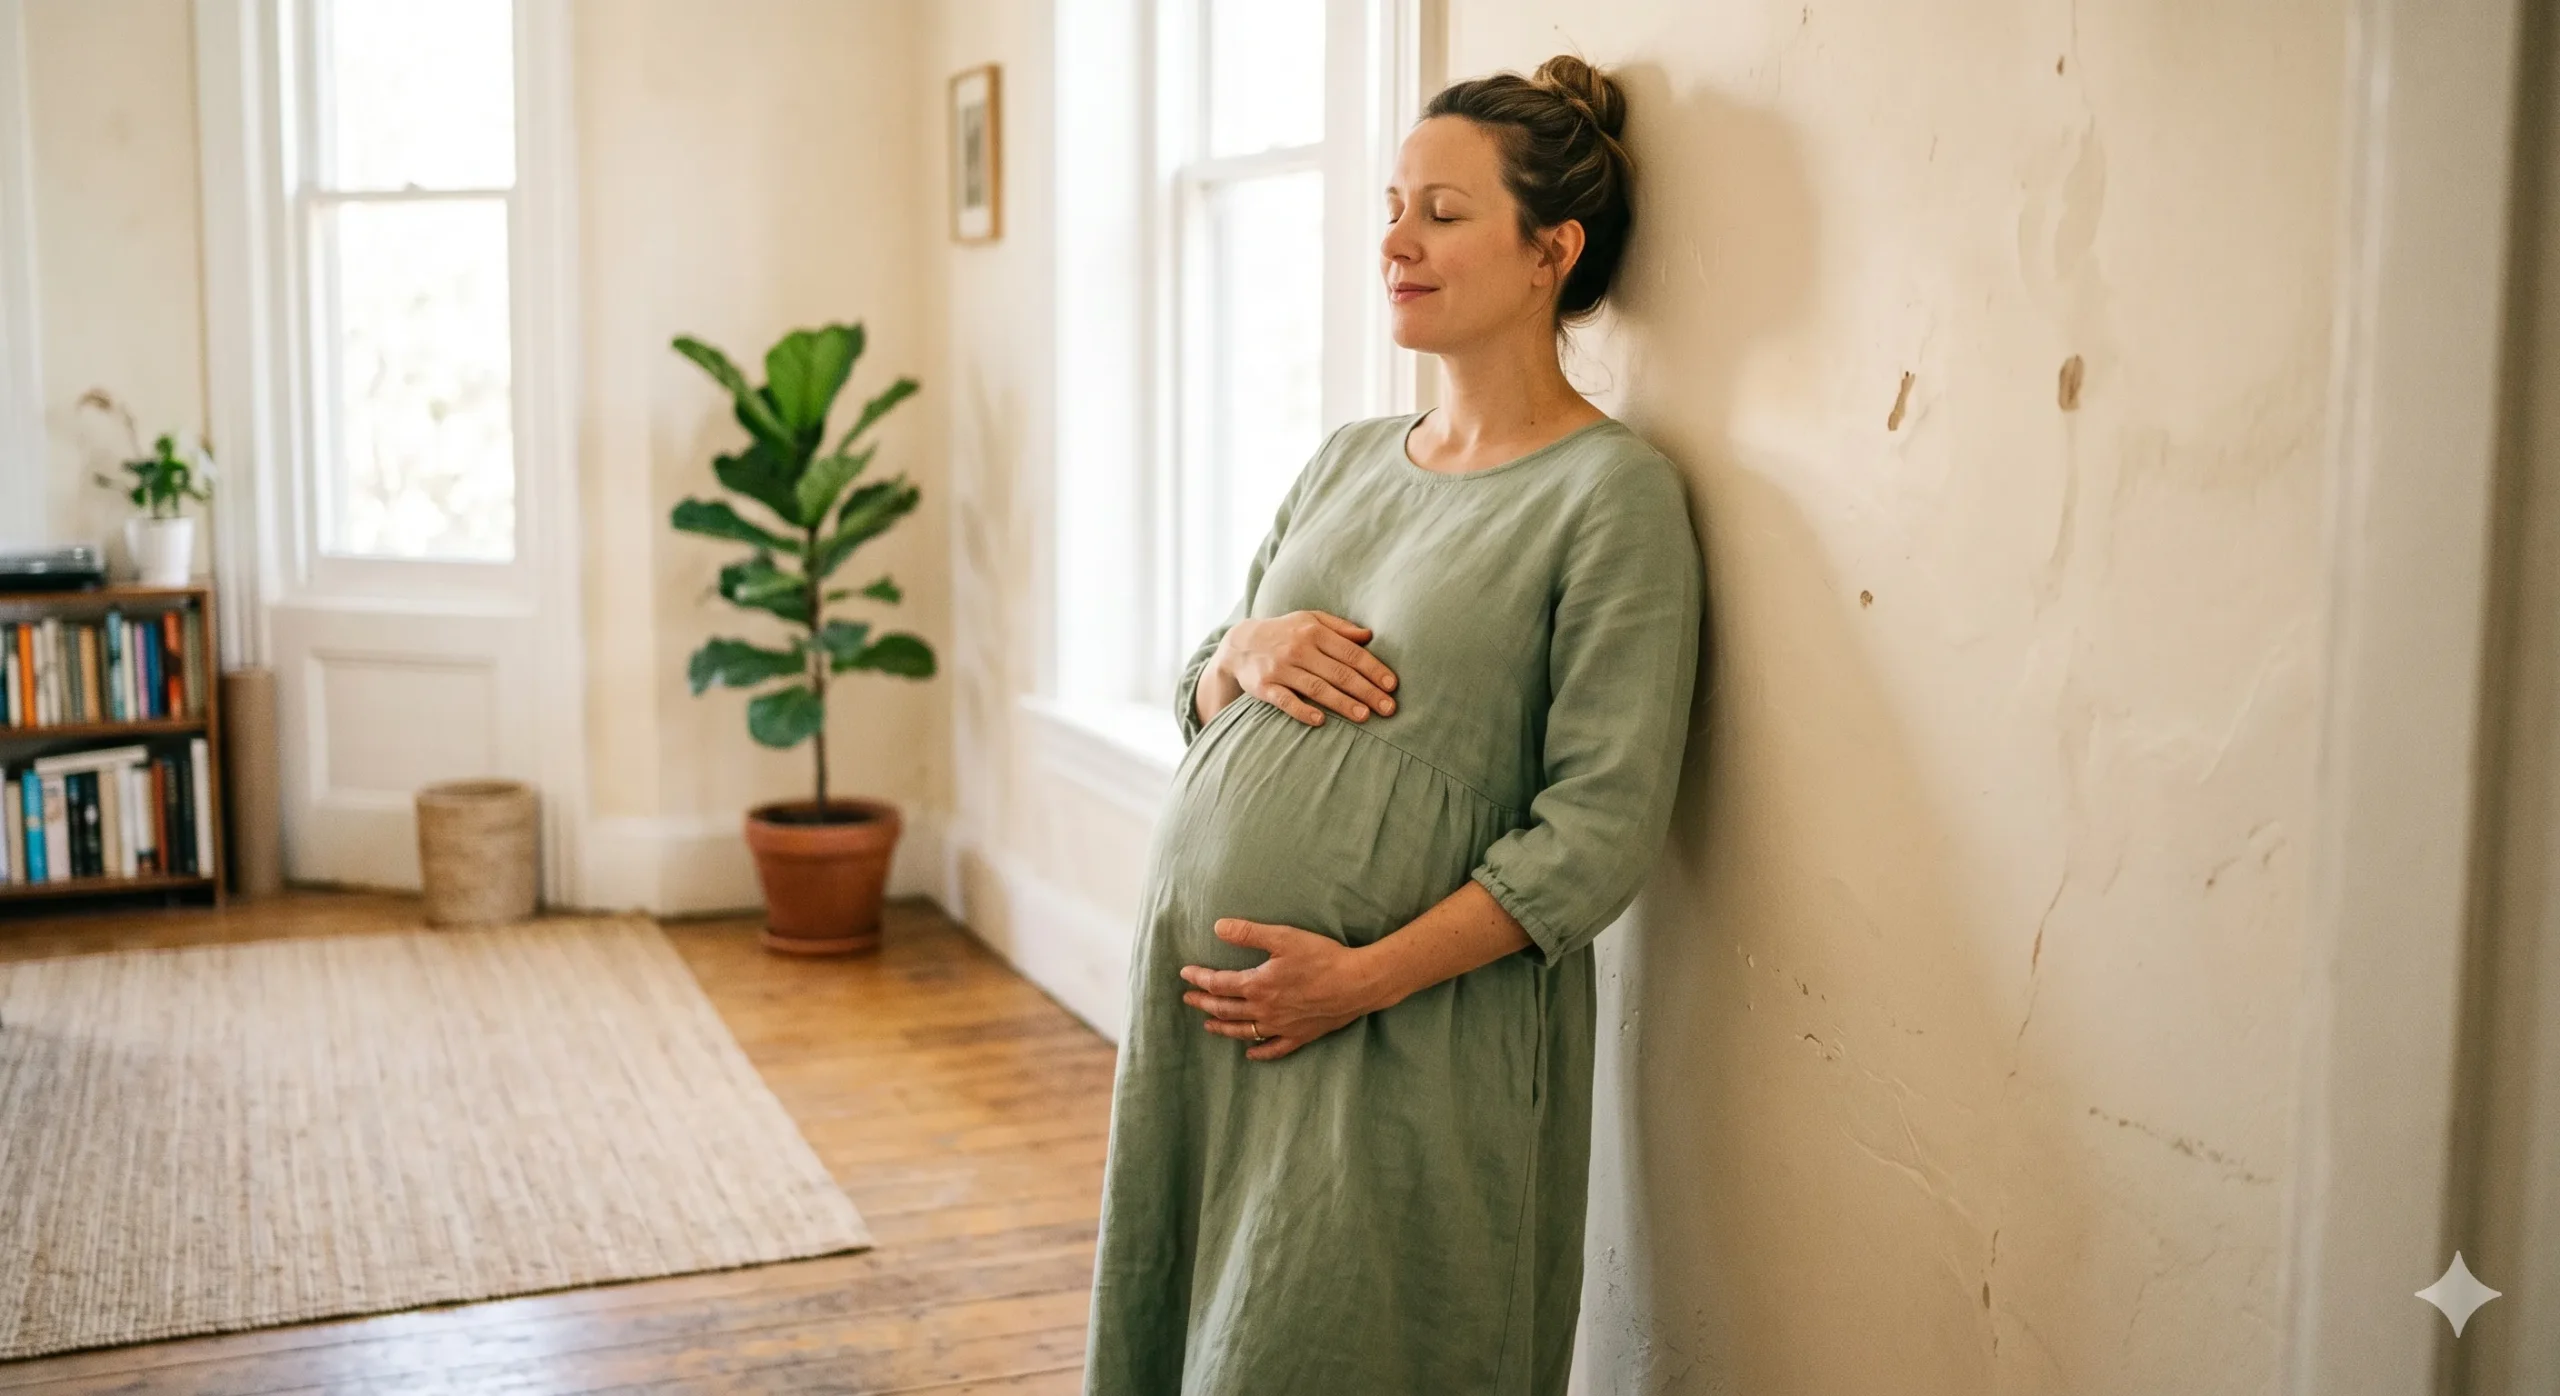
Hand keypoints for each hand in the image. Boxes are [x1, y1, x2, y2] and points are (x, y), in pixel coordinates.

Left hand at [1179, 918, 1389, 1059]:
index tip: (1186, 974)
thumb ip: (1249, 933)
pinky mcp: (1299, 1036)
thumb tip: (1218, 927)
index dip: (1199, 978)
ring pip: (1243, 1031)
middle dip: (1204, 1003)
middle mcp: (1264, 1010)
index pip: (1219, 983)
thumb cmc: (1322, 957)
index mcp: (1257, 984)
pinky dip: (1259, 1052)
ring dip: (1222, 1028)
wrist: (1357, 983)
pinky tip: (1250, 1053)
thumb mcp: (1283, 937)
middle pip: (1225, 1009)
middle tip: (1188, 999)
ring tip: (1207, 1025)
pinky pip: (1273, 1048)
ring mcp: (1281, 1026)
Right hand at [1214, 610, 1398, 726]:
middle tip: (1388, 708)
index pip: (1351, 652)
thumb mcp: (1310, 619)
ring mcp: (1280, 669)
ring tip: (1364, 717)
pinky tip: (1321, 721)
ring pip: (1316, 688)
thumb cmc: (1285, 632)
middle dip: (1366, 691)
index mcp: (1314, 632)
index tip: (1392, 685)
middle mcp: (1298, 649)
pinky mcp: (1264, 687)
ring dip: (1342, 703)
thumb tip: (1370, 636)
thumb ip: (1340, 627)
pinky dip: (1303, 711)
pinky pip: (1286, 701)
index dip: (1373, 669)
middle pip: (1339, 673)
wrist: (1240, 643)